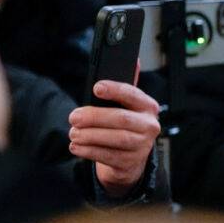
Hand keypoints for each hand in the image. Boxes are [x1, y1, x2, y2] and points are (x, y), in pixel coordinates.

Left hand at [69, 80, 159, 197]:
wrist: (130, 159)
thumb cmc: (124, 127)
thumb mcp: (127, 106)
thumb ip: (126, 86)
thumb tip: (132, 59)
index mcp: (148, 107)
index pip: (133, 95)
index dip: (115, 90)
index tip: (97, 87)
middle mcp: (149, 126)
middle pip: (121, 119)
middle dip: (94, 117)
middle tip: (73, 117)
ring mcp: (142, 146)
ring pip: (115, 138)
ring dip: (90, 135)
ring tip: (74, 133)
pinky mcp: (130, 163)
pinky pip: (107, 156)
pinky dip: (88, 151)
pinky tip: (77, 146)